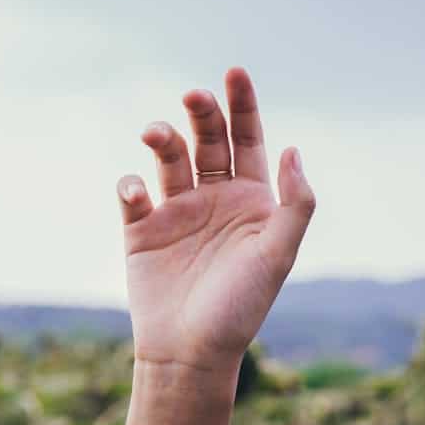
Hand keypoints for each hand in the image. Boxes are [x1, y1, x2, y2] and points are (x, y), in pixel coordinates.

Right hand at [116, 67, 315, 372]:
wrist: (190, 352)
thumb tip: (292, 149)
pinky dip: (131, 185)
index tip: (235, 72)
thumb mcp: (279, 255)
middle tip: (194, 96)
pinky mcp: (140, 230)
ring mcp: (176, 212)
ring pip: (168, 158)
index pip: (248, 139)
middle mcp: (214, 199)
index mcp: (251, 200)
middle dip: (202, 112)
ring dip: (162, 137)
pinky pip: (133, 194)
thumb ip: (294, 204)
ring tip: (155, 133)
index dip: (243, 104)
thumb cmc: (240, 307)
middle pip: (208, 139)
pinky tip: (136, 194)